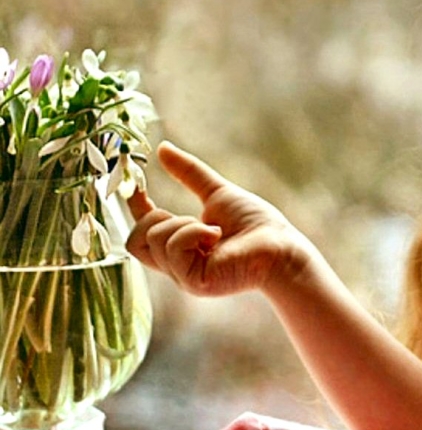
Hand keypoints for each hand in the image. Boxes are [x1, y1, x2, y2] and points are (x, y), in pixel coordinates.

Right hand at [127, 141, 315, 296]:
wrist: (280, 246)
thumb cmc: (255, 223)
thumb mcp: (215, 191)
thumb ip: (188, 173)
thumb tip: (162, 148)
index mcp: (180, 247)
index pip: (141, 233)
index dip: (134, 209)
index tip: (135, 185)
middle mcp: (177, 265)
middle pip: (135, 240)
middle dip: (154, 218)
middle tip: (188, 216)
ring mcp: (183, 276)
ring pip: (153, 240)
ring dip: (183, 225)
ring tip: (213, 230)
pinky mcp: (193, 281)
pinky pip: (174, 247)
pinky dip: (194, 232)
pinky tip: (216, 236)